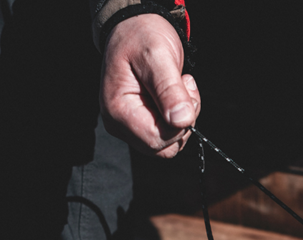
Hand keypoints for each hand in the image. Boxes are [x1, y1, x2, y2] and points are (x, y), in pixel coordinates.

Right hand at [100, 13, 199, 158]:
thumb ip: (170, 89)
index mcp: (118, 111)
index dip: (178, 124)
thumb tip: (182, 120)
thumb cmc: (141, 37)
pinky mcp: (139, 124)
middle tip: (183, 88)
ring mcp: (128, 126)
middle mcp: (119, 124)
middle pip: (162, 147)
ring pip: (167, 145)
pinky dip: (177, 119)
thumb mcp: (158, 56)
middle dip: (182, 122)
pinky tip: (175, 95)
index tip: (184, 89)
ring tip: (179, 88)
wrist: (133, 28)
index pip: (157, 139)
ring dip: (182, 120)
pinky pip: (166, 136)